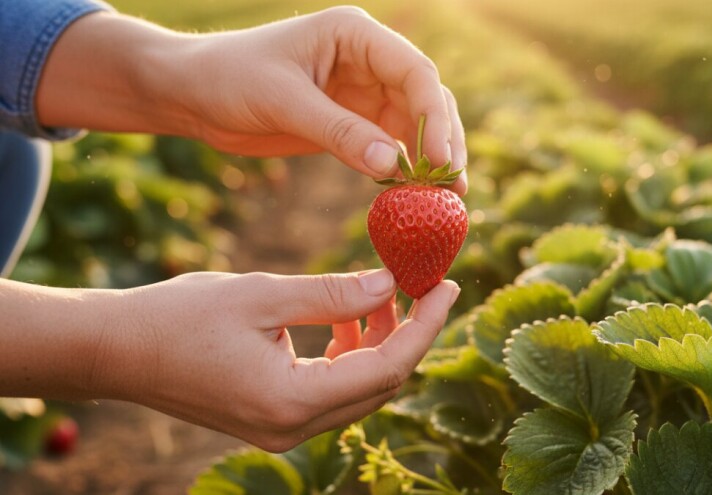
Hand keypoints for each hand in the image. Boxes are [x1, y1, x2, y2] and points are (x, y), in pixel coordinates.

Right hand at [0, 270, 459, 451]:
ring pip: (359, 388)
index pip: (388, 368)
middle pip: (381, 384)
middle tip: (428, 284)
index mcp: (291, 402)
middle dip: (412, 333)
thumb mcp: (263, 295)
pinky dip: (349, 354)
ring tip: (384, 291)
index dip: (426, 326)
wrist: (117, 351)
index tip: (449, 285)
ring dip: (379, 342)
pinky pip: (332, 390)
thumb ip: (333, 295)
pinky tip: (346, 317)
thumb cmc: (179, 317)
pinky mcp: (273, 418)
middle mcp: (293, 428)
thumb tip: (392, 283)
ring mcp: (282, 429)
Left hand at [36, 7, 467, 193]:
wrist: (192, 94)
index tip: (437, 160)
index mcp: (355, 35)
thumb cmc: (229, 78)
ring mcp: (364, 92)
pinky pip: (390, 147)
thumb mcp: (283, 101)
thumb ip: (339, 132)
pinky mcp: (352, 122)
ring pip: (415, 126)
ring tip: (446, 197)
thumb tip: (394, 168)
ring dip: (431, 159)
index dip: (433, 115)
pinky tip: (413, 197)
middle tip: (452, 184)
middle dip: (442, 140)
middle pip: (426, 99)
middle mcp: (368, 60)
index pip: (414, 71)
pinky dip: (404, 171)